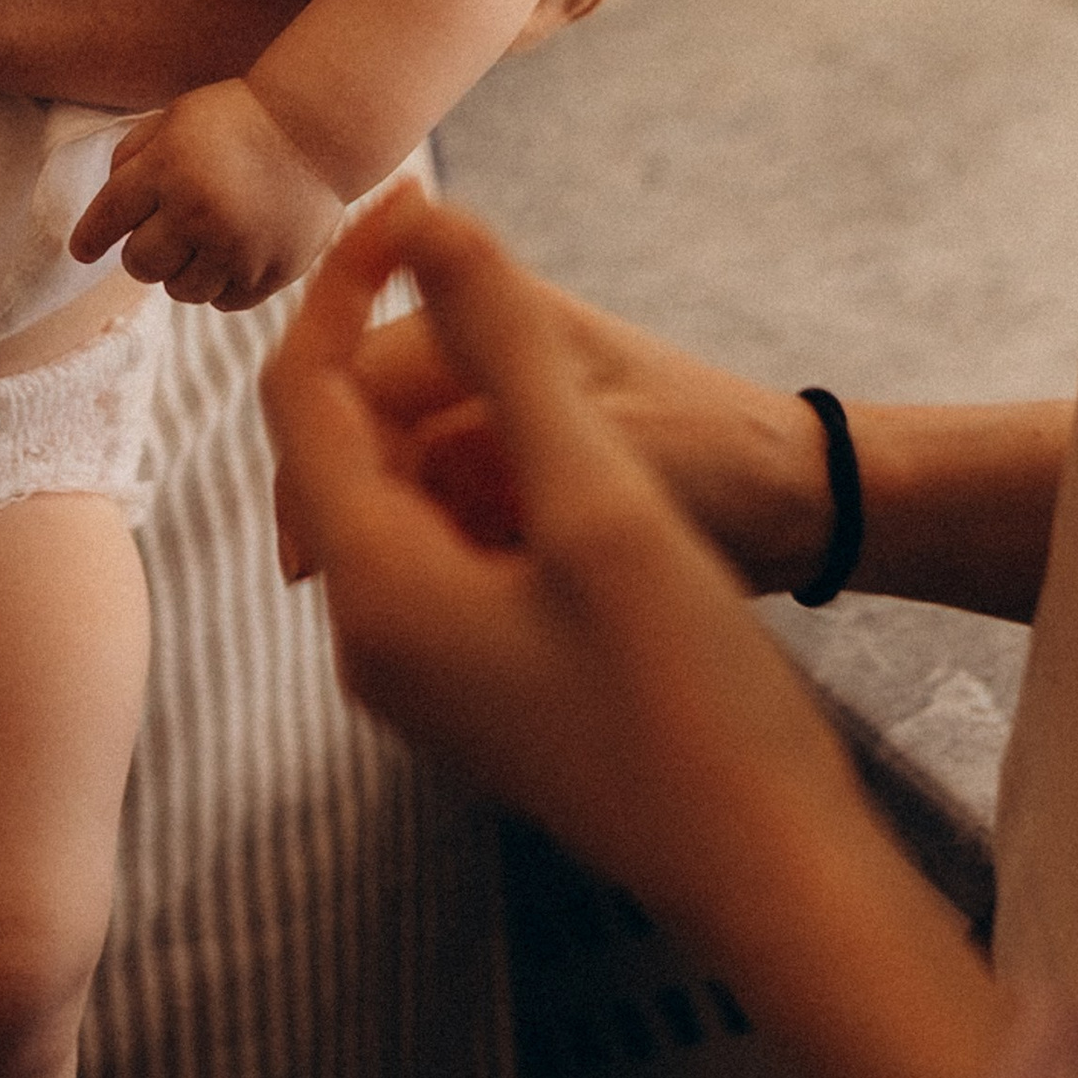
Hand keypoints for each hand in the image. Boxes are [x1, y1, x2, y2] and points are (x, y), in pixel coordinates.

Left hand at [70, 77, 344, 308]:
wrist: (320, 129)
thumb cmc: (239, 118)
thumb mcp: (175, 118)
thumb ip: (132, 156)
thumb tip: (106, 213)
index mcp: (167, 169)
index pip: (109, 218)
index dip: (90, 238)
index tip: (82, 251)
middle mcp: (198, 213)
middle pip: (140, 265)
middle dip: (143, 252)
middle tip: (161, 235)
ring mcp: (237, 248)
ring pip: (181, 292)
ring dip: (182, 272)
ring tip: (202, 244)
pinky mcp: (271, 272)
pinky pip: (224, 302)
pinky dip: (221, 285)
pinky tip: (232, 256)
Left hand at [261, 184, 862, 938]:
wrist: (777, 872)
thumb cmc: (692, 693)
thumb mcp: (601, 492)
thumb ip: (503, 347)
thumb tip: (426, 215)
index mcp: (375, 588)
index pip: (301, 395)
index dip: (342, 284)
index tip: (414, 206)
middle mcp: (370, 641)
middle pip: (340, 449)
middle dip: (394, 346)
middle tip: (474, 262)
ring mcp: (422, 681)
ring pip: (399, 500)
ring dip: (452, 416)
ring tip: (547, 355)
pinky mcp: (478, 697)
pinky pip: (445, 557)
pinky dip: (487, 487)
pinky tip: (577, 470)